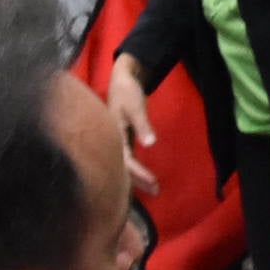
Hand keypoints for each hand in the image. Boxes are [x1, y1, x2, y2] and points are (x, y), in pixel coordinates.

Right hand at [105, 54, 159, 196]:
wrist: (122, 78)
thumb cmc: (127, 91)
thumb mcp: (135, 106)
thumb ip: (143, 125)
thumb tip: (150, 144)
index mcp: (113, 135)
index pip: (125, 160)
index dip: (138, 173)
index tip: (152, 181)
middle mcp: (113, 141)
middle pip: (123, 167)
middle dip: (138, 181)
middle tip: (156, 191)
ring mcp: (117, 140)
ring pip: (125, 164)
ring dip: (138, 176)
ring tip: (154, 188)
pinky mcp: (122, 138)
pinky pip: (127, 157)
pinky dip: (136, 168)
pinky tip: (144, 176)